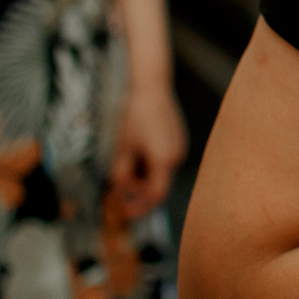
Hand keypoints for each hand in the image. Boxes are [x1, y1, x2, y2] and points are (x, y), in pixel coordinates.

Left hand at [110, 84, 186, 219]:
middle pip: (158, 185)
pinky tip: (137, 149)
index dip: (140, 207)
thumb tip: (121, 191)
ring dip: (143, 175)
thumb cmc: (134, 115)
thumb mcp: (122, 148)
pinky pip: (165, 159)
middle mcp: (177, 156)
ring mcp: (180, 146)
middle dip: (138, 188)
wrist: (150, 86)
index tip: (124, 211)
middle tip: (117, 184)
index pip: (155, 195)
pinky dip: (150, 163)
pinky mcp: (178, 138)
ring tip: (125, 161)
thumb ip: (122, 174)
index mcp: (164, 160)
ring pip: (161, 173)